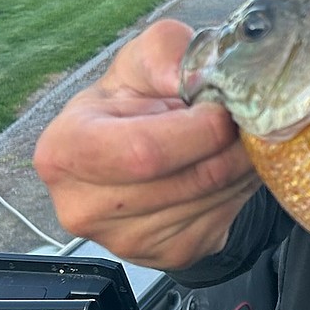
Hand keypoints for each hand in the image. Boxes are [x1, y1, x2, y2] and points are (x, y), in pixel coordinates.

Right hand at [33, 19, 261, 271]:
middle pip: (185, 181)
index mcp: (63, 150)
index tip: (221, 109)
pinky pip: (221, 219)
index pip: (141, 152)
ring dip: (241, 164)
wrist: (139, 145)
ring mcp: (124, 241)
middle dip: (228, 146)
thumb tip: (192, 78)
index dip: (194, 132)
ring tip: (237, 137)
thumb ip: (165, 53)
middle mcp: (82, 206)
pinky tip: (228, 165)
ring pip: (211, 200)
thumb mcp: (144, 57)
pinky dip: (239, 188)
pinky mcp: (166, 256)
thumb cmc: (136, 97)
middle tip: (245, 118)